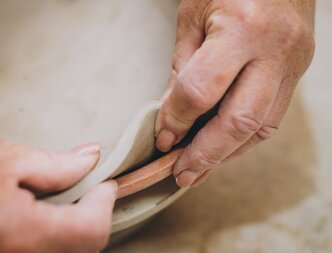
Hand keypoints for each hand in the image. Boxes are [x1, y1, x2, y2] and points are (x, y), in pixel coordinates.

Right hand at [0, 132, 116, 252]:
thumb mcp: (3, 158)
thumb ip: (57, 164)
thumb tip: (91, 158)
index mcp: (19, 235)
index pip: (91, 230)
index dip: (104, 203)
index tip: (106, 183)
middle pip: (83, 249)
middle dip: (93, 218)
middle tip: (90, 190)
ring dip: (76, 231)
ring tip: (69, 201)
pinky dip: (54, 240)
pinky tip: (45, 218)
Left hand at [155, 0, 314, 186]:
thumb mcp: (193, 17)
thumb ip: (182, 69)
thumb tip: (171, 117)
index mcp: (241, 28)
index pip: (201, 91)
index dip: (176, 120)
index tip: (163, 138)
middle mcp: (274, 50)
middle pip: (238, 122)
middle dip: (205, 155)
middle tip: (181, 173)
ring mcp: (292, 64)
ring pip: (259, 128)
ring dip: (225, 155)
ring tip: (198, 169)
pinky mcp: (298, 73)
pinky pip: (271, 118)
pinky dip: (243, 139)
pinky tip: (223, 148)